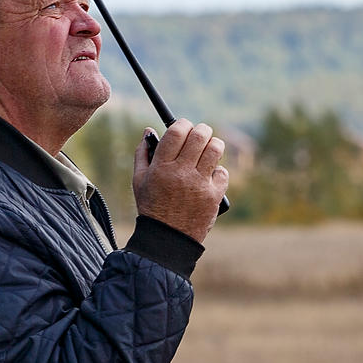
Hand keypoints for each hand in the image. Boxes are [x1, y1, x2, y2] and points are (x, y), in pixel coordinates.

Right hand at [132, 120, 228, 242]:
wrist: (168, 238)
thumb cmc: (152, 207)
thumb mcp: (139, 180)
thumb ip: (143, 153)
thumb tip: (149, 131)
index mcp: (161, 166)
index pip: (176, 132)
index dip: (183, 124)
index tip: (184, 125)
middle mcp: (181, 172)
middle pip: (199, 136)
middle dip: (202, 130)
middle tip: (201, 134)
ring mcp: (199, 184)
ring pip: (215, 150)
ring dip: (214, 144)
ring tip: (210, 147)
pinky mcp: (214, 196)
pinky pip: (223, 173)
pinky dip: (219, 171)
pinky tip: (211, 174)